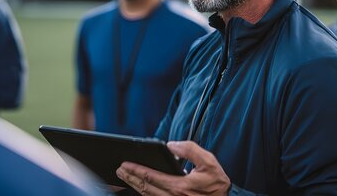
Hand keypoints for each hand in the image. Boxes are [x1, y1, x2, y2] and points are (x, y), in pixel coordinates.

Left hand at [116, 141, 230, 195]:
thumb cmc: (217, 182)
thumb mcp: (208, 161)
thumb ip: (190, 150)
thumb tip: (171, 145)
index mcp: (181, 186)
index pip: (152, 177)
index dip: (136, 170)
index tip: (125, 164)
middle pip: (145, 188)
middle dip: (130, 178)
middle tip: (119, 170)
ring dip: (134, 186)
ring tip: (124, 177)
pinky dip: (144, 194)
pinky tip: (139, 187)